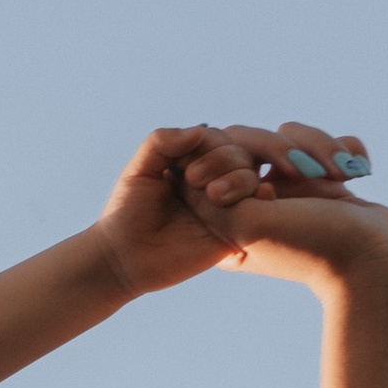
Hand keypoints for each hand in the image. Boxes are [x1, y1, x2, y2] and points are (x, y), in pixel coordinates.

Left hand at [91, 125, 277, 296]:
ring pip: (250, 178)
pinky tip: (257, 197)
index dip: (208, 144)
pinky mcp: (233, 232)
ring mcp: (223, 206)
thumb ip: (161, 142)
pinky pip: (259, 212)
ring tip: (213, 196)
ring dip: (239, 179)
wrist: (125, 258)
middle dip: (221, 160)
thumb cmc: (126, 212)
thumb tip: (200, 130)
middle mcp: (211, 181)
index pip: (216, 140)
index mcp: (191, 163)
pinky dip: (262, 199)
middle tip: (192, 180)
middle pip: (238, 155)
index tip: (180, 165)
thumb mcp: (138, 169)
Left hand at [179, 122, 387, 301]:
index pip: (210, 161)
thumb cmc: (312, 247)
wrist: (377, 265)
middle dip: (279, 148)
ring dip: (317, 146)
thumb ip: (211, 196)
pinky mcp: (327, 181)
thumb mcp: (246, 225)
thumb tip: (189, 168)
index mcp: (229, 218)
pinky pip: (325, 143)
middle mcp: (257, 201)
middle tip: (299, 172)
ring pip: (289, 136)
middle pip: (248, 140)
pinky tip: (355, 172)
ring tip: (337, 176)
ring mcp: (293, 190)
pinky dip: (343, 149)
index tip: (255, 183)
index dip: (229, 158)